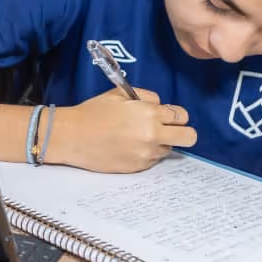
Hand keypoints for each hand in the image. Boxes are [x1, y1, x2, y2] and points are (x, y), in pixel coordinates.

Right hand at [51, 88, 196, 173]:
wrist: (72, 136)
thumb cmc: (93, 113)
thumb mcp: (119, 94)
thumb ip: (146, 97)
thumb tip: (161, 107)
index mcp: (149, 114)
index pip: (182, 116)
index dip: (175, 114)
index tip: (168, 116)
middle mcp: (152, 135)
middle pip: (189, 137)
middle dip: (183, 131)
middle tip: (169, 130)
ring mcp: (145, 153)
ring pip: (169, 149)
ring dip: (160, 143)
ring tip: (137, 137)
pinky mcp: (137, 167)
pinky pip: (152, 160)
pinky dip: (145, 153)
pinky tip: (127, 146)